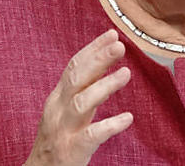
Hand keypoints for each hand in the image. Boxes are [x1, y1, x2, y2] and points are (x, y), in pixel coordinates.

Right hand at [25, 29, 132, 165]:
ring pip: (82, 103)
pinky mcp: (71, 150)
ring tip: (126, 73)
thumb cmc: (57, 140)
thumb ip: (84, 91)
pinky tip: (128, 118)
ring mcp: (63, 130)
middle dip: (97, 60)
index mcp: (57, 97)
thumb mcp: (66, 111)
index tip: (112, 34)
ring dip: (104, 86)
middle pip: (76, 79)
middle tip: (120, 46)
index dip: (93, 49)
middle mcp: (57, 109)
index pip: (74, 66)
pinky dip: (110, 125)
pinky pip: (92, 136)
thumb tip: (104, 70)